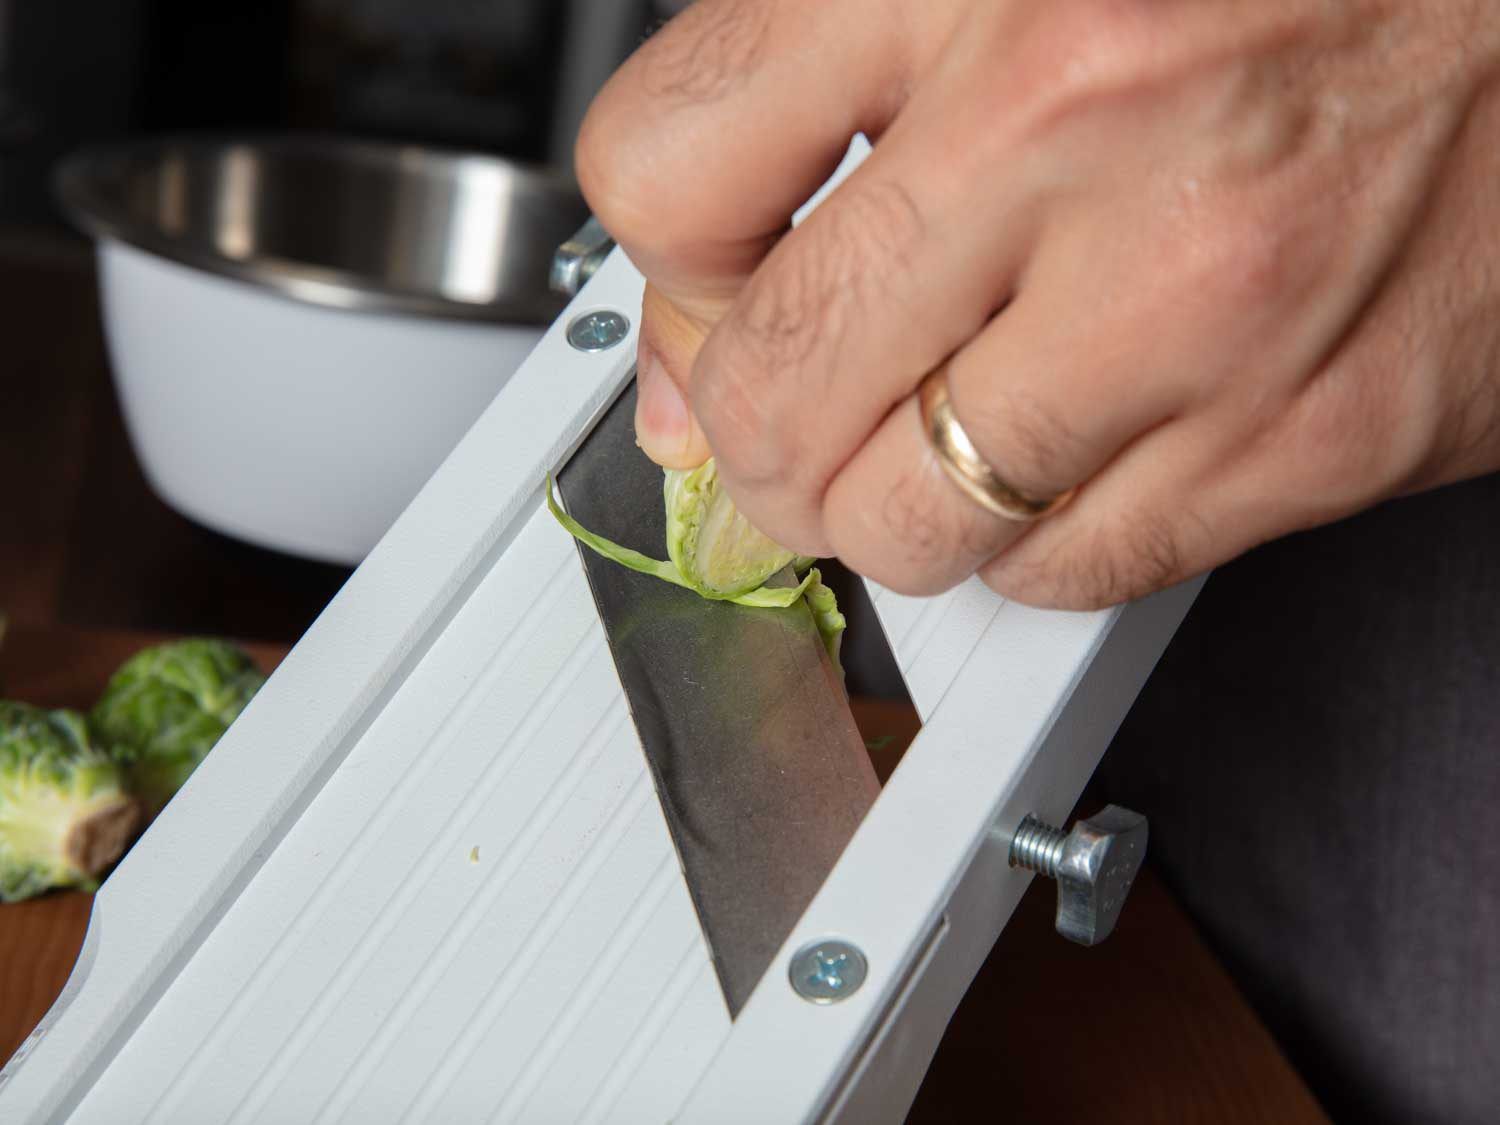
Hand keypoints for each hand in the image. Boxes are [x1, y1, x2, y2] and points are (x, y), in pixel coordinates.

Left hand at [575, 0, 1499, 608]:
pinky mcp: (1315, 433)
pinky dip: (1034, 536)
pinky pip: (1072, 571)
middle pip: (774, 397)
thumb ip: (818, 106)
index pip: (669, 176)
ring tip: (939, 429)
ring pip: (907, 528)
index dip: (669, 264)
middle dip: (758, 433)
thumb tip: (691, 343)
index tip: (711, 290)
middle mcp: (1082, 122)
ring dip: (888, 502)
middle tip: (794, 410)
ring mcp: (1203, 300)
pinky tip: (1072, 447)